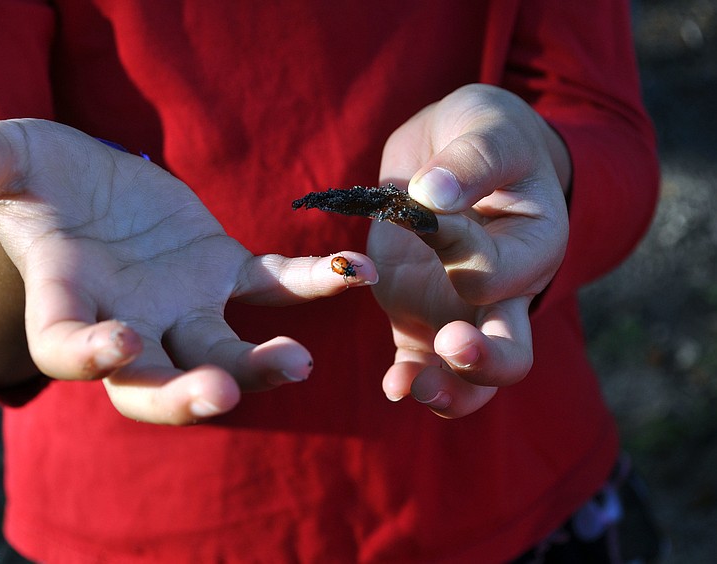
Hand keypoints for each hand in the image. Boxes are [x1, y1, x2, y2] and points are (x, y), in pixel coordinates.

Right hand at [0, 119, 376, 423]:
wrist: (91, 190)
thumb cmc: (39, 180)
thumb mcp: (5, 160)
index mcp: (67, 301)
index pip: (66, 346)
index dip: (86, 353)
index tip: (115, 345)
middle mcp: (128, 321)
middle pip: (151, 384)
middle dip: (182, 396)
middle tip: (220, 394)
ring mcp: (182, 306)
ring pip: (221, 351)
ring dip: (259, 363)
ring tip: (300, 361)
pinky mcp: (224, 273)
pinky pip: (271, 285)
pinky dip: (310, 283)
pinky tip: (352, 273)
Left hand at [369, 84, 570, 417]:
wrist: (458, 150)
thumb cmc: (487, 135)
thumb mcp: (488, 130)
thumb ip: (471, 162)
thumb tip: (434, 193)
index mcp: (534, 245)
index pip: (503, 269)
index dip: (462, 248)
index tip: (429, 212)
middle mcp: (506, 292)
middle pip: (512, 354)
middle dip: (484, 360)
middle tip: (452, 346)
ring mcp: (461, 312)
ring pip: (470, 381)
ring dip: (444, 390)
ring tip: (406, 386)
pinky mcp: (420, 318)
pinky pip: (421, 364)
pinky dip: (409, 379)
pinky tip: (392, 384)